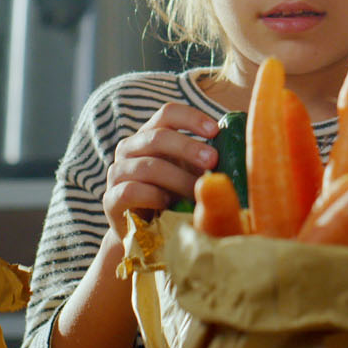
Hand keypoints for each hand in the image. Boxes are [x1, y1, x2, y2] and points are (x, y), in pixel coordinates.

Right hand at [100, 103, 217, 244]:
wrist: (145, 234)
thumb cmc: (173, 198)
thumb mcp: (190, 173)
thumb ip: (205, 159)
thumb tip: (237, 148)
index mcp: (150, 135)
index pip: (167, 113)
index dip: (191, 117)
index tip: (215, 130)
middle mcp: (129, 148)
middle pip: (157, 136)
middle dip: (188, 147)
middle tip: (213, 161)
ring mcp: (117, 172)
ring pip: (148, 165)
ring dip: (178, 178)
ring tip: (198, 192)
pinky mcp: (111, 199)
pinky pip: (131, 190)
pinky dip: (154, 195)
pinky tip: (169, 204)